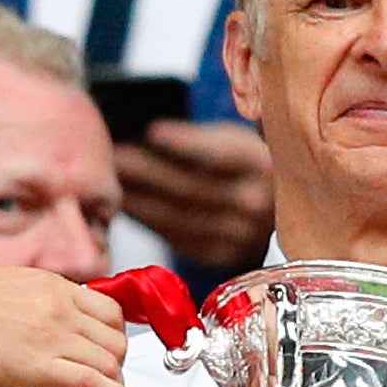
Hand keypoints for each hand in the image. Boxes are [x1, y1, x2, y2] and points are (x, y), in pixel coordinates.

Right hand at [0, 265, 138, 386]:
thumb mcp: (3, 289)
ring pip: (110, 362)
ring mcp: (53, 334)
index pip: (107, 308)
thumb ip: (31, 304)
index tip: (110, 353)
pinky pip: (96, 384)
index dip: (114, 336)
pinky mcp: (40, 365)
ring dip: (116, 386)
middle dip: (117, 364)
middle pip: (116, 337)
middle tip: (107, 383)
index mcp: (51, 285)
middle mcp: (60, 306)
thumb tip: (36, 327)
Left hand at [115, 121, 273, 271]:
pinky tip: (127, 205)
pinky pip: (174, 237)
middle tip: (114, 157)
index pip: (221, 153)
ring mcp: (237, 234)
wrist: (273, 213)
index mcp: (262, 165)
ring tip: (112, 181)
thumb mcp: (236, 143)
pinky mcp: (217, 254)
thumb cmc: (244, 167)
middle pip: (190, 188)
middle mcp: (254, 203)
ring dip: (138, 199)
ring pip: (177, 217)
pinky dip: (146, 221)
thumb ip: (200, 140)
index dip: (187, 143)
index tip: (152, 131)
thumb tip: (146, 133)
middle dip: (146, 172)